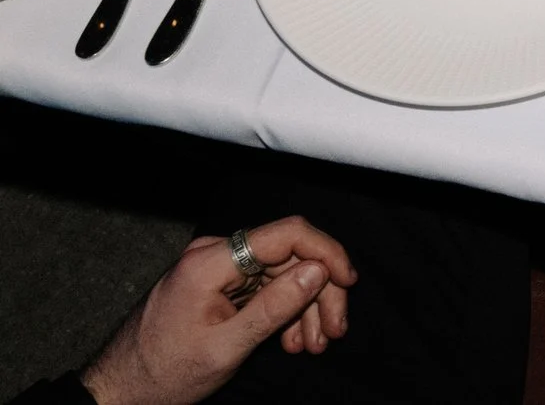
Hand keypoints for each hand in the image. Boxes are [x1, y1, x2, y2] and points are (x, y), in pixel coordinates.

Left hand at [83, 218, 355, 404]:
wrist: (118, 391)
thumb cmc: (163, 374)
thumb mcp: (226, 347)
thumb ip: (274, 306)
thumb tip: (319, 270)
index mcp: (210, 261)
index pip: (287, 233)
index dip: (326, 253)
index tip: (348, 283)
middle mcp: (213, 254)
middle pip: (289, 257)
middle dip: (318, 293)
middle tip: (334, 331)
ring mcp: (214, 268)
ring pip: (280, 274)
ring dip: (303, 308)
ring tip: (312, 344)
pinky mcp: (216, 284)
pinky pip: (262, 287)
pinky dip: (282, 311)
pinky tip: (290, 339)